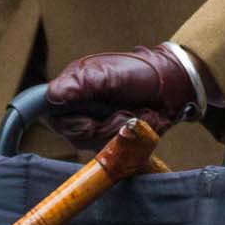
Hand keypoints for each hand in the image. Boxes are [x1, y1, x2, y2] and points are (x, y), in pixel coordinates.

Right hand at [43, 45, 204, 149]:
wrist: (173, 84)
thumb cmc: (140, 73)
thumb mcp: (108, 74)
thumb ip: (79, 85)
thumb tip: (51, 96)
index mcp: (70, 94)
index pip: (54, 118)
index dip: (74, 123)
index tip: (92, 121)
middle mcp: (78, 113)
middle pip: (78, 136)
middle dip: (105, 128)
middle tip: (124, 112)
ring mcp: (96, 128)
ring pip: (99, 145)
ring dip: (122, 132)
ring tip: (136, 114)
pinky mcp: (114, 140)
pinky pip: (117, 151)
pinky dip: (133, 139)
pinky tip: (141, 123)